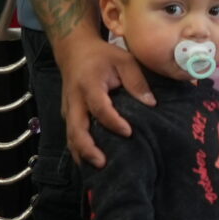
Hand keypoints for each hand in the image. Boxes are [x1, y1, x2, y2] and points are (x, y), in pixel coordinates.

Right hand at [57, 30, 152, 168]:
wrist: (74, 51)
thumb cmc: (103, 56)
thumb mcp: (124, 60)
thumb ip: (137, 80)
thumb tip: (151, 103)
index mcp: (89, 85)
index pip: (100, 108)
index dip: (113, 122)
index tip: (129, 132)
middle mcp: (74, 101)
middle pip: (75, 129)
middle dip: (87, 148)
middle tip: (103, 163)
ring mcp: (68, 109)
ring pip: (70, 136)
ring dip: (81, 153)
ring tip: (97, 168)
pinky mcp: (68, 115)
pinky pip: (71, 134)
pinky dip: (78, 149)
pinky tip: (90, 162)